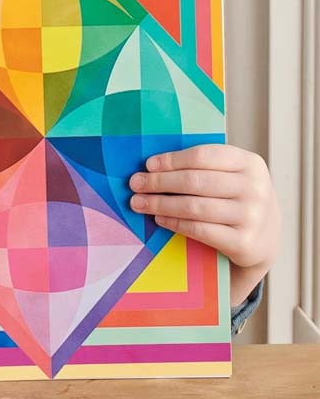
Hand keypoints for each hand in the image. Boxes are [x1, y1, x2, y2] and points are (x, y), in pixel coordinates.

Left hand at [128, 144, 279, 306]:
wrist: (264, 238)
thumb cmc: (235, 198)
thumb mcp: (230, 176)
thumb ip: (202, 167)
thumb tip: (152, 165)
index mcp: (250, 163)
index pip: (203, 156)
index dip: (172, 160)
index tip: (148, 165)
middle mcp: (255, 188)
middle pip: (194, 181)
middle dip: (159, 182)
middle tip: (135, 183)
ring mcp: (252, 216)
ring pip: (194, 206)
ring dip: (160, 203)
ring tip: (138, 202)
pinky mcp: (244, 242)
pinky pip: (199, 229)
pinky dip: (174, 223)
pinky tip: (159, 218)